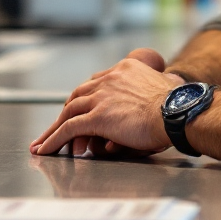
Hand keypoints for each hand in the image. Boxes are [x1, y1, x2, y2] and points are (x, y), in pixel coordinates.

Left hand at [30, 48, 185, 157]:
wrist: (176, 111)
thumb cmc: (177, 105)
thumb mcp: (165, 85)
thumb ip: (156, 85)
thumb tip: (166, 87)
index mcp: (123, 69)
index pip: (95, 83)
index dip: (83, 98)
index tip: (76, 108)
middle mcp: (108, 79)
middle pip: (77, 96)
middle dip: (63, 113)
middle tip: (54, 127)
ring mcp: (101, 97)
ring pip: (68, 113)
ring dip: (53, 130)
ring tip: (42, 144)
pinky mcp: (97, 116)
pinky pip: (69, 129)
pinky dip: (54, 139)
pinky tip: (46, 150)